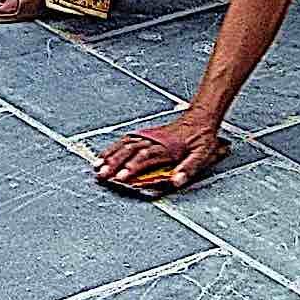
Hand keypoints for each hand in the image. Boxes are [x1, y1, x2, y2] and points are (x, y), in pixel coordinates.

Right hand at [95, 113, 224, 190]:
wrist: (201, 117)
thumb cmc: (202, 139)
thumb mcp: (202, 155)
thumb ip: (188, 169)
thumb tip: (176, 182)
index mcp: (168, 148)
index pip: (146, 158)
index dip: (133, 167)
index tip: (121, 177)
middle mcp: (155, 141)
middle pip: (131, 151)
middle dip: (115, 163)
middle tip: (102, 174)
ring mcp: (150, 136)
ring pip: (126, 144)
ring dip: (111, 155)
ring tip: (97, 166)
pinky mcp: (147, 134)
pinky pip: (128, 139)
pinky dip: (115, 147)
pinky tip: (106, 154)